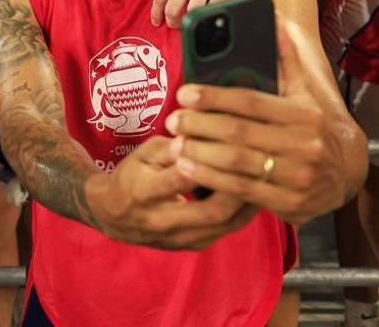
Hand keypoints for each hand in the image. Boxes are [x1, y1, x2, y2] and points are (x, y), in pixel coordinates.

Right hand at [86, 135, 259, 249]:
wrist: (112, 216)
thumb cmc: (131, 175)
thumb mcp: (143, 153)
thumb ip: (172, 145)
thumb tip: (203, 131)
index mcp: (144, 191)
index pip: (183, 177)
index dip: (209, 160)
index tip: (233, 141)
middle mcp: (162, 220)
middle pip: (212, 209)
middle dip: (239, 187)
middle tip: (261, 165)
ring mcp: (178, 238)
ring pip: (224, 225)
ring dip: (248, 203)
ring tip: (266, 180)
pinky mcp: (191, 246)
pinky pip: (225, 231)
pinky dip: (243, 213)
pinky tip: (256, 195)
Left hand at [151, 0, 249, 26]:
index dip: (156, 14)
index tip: (157, 22)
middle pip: (173, 9)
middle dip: (172, 22)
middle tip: (174, 24)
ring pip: (193, 11)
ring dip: (190, 22)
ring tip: (191, 22)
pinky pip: (215, 6)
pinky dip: (210, 14)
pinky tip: (208, 16)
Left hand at [164, 21, 349, 224]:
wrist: (346, 171)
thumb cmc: (312, 125)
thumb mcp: (303, 91)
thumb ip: (285, 56)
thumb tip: (272, 13)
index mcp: (304, 113)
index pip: (251, 101)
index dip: (214, 96)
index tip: (184, 93)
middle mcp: (304, 144)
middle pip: (239, 133)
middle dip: (200, 126)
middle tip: (173, 121)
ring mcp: (298, 176)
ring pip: (238, 163)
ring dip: (200, 155)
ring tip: (174, 145)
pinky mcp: (290, 203)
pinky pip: (242, 191)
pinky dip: (211, 180)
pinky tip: (188, 168)